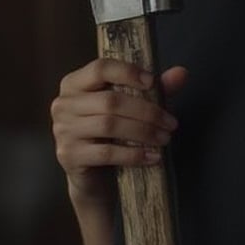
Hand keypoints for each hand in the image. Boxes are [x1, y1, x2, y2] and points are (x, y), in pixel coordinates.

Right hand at [50, 60, 186, 202]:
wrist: (94, 176)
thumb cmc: (113, 133)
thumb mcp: (134, 106)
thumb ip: (156, 88)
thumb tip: (182, 72)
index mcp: (75, 83)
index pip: (100, 68)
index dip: (128, 72)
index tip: (152, 82)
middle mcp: (63, 104)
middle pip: (110, 101)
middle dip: (147, 111)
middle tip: (170, 122)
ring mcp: (63, 131)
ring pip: (109, 125)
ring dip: (143, 132)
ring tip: (165, 138)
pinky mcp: (69, 156)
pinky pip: (106, 153)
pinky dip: (134, 154)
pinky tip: (153, 156)